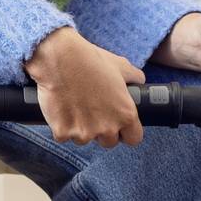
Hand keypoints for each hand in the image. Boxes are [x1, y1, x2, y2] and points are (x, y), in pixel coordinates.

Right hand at [28, 27, 144, 146]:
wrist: (61, 58)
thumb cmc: (91, 61)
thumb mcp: (121, 66)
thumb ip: (135, 77)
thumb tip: (140, 81)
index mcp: (126, 115)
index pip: (133, 139)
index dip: (127, 132)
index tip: (120, 126)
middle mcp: (107, 128)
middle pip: (108, 142)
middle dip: (102, 130)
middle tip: (93, 112)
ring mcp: (84, 133)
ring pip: (84, 139)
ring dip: (80, 128)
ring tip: (75, 106)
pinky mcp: (62, 132)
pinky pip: (63, 136)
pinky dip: (60, 126)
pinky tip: (61, 108)